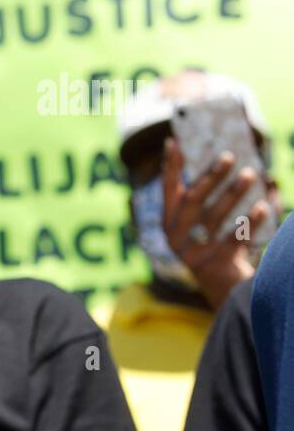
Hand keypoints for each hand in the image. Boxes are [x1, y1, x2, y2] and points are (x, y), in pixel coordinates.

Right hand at [161, 137, 268, 308]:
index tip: (174, 142)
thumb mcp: (207, 223)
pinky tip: (263, 206)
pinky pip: (233, 239)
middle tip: (229, 156)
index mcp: (170, 222)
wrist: (224, 289)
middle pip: (192, 202)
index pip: (169, 190)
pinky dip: (249, 221)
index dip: (170, 167)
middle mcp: (175, 237)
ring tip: (250, 174)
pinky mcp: (212, 266)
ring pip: (213, 218)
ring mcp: (192, 252)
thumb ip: (212, 199)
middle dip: (210, 177)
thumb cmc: (218, 245)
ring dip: (232, 194)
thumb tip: (238, 168)